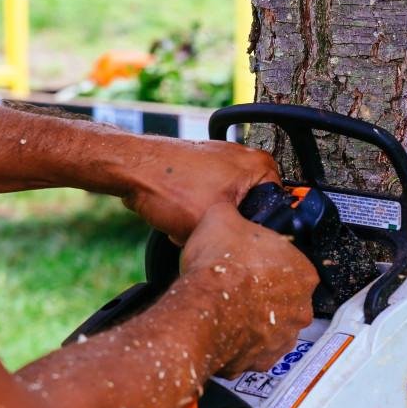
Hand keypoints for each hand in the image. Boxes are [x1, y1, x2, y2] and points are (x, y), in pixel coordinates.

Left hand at [123, 139, 280, 243]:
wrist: (129, 167)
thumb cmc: (167, 185)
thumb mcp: (213, 223)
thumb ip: (237, 237)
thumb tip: (244, 250)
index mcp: (260, 165)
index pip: (277, 208)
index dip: (253, 229)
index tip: (234, 236)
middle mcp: (245, 157)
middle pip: (249, 208)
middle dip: (226, 225)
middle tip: (206, 229)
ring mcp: (222, 158)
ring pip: (227, 204)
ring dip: (208, 219)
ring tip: (188, 221)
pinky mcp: (201, 163)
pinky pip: (209, 195)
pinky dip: (196, 208)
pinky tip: (179, 213)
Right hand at [180, 204, 317, 374]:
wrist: (202, 309)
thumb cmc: (220, 269)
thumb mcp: (222, 219)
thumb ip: (231, 213)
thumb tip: (225, 207)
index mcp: (303, 272)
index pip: (295, 264)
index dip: (270, 262)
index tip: (253, 261)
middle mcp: (301, 307)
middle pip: (287, 296)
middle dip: (266, 293)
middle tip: (240, 285)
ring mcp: (284, 336)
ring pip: (274, 325)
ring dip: (256, 319)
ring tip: (230, 309)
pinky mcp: (264, 359)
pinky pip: (256, 350)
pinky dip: (243, 344)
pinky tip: (226, 331)